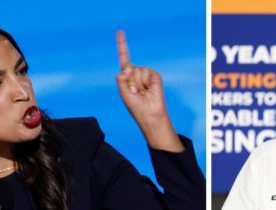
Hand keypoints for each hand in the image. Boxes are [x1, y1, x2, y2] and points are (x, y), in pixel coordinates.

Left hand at [115, 30, 183, 151]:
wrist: (149, 113)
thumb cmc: (135, 106)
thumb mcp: (123, 92)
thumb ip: (121, 79)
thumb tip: (127, 68)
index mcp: (127, 76)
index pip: (124, 57)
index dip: (122, 44)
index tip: (120, 31)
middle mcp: (136, 73)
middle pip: (128, 67)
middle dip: (129, 81)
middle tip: (135, 93)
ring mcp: (145, 74)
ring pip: (137, 70)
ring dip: (137, 84)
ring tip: (141, 93)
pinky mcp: (154, 76)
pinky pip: (146, 73)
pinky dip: (145, 82)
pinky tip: (148, 90)